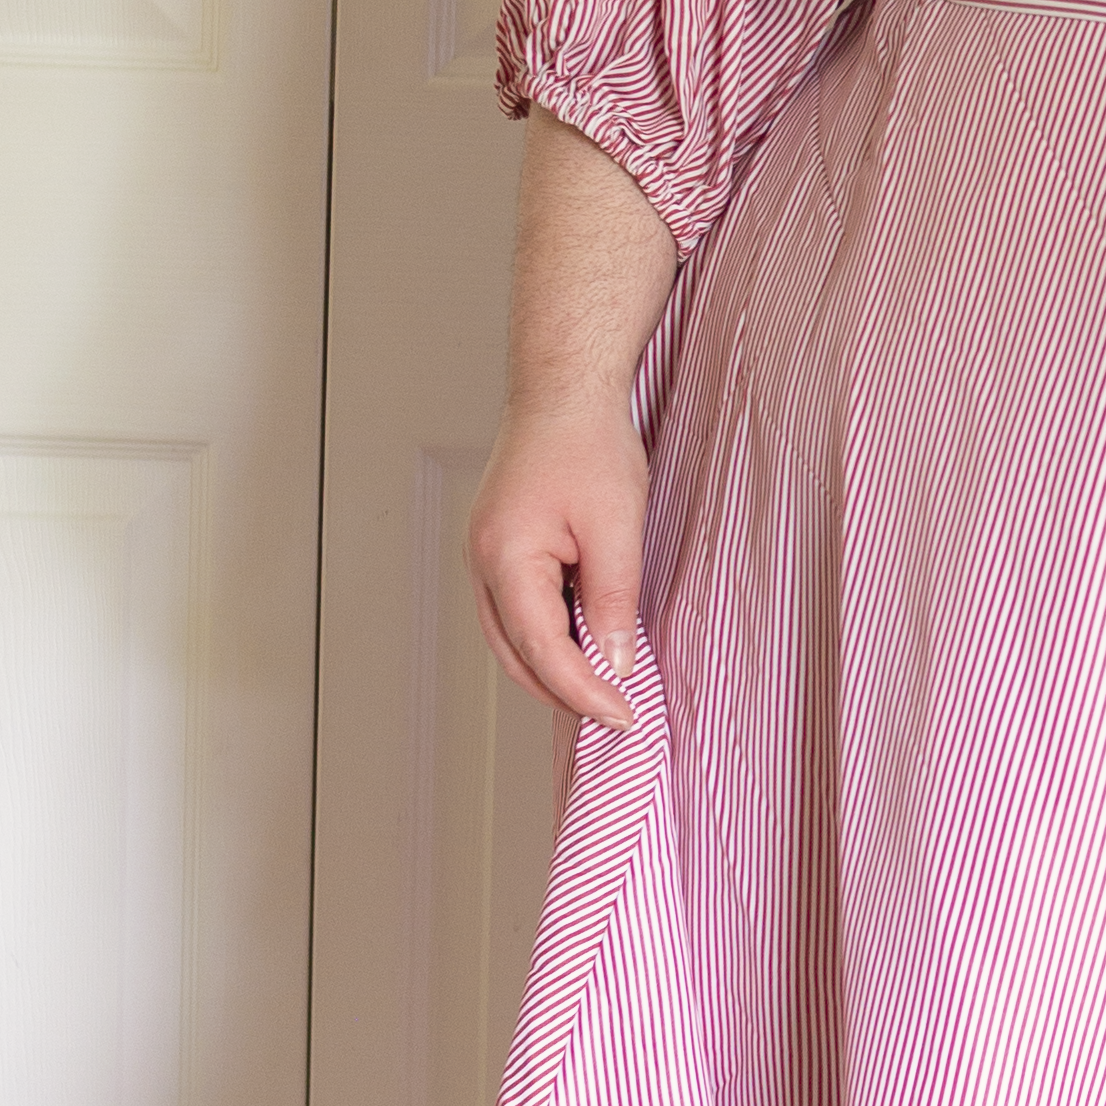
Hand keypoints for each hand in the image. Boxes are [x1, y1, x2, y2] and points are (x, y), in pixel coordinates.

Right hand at [470, 393, 648, 730]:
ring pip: (510, 639)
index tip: (623, 715)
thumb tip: (614, 661)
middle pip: (515, 655)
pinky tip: (581, 646)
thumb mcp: (615, 526)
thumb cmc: (586, 443)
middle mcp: (482, 564)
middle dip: (564, 693)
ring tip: (601, 690)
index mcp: (504, 559)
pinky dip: (546, 639)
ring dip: (552, 670)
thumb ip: (612, 600)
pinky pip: (515, 611)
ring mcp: (484, 557)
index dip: (584, 691)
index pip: (543, 651)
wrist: (563, 390)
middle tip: (615, 715)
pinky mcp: (499, 549)